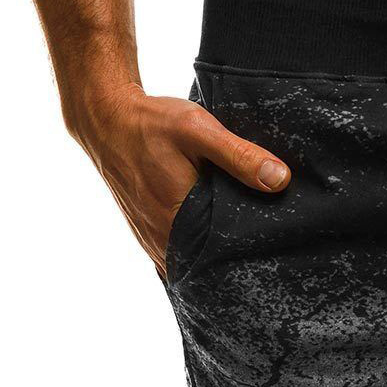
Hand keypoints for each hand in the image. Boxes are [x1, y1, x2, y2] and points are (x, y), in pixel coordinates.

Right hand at [68, 83, 289, 272]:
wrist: (106, 118)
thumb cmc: (150, 123)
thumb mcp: (198, 130)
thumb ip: (239, 155)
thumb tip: (280, 179)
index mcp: (178, 222)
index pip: (226, 260)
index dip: (252, 260)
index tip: (276, 258)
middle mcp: (163, 240)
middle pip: (212, 267)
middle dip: (238, 264)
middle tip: (270, 258)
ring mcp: (154, 241)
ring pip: (195, 266)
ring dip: (218, 261)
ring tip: (247, 254)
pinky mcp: (150, 235)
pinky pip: (181, 257)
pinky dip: (200, 254)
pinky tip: (218, 245)